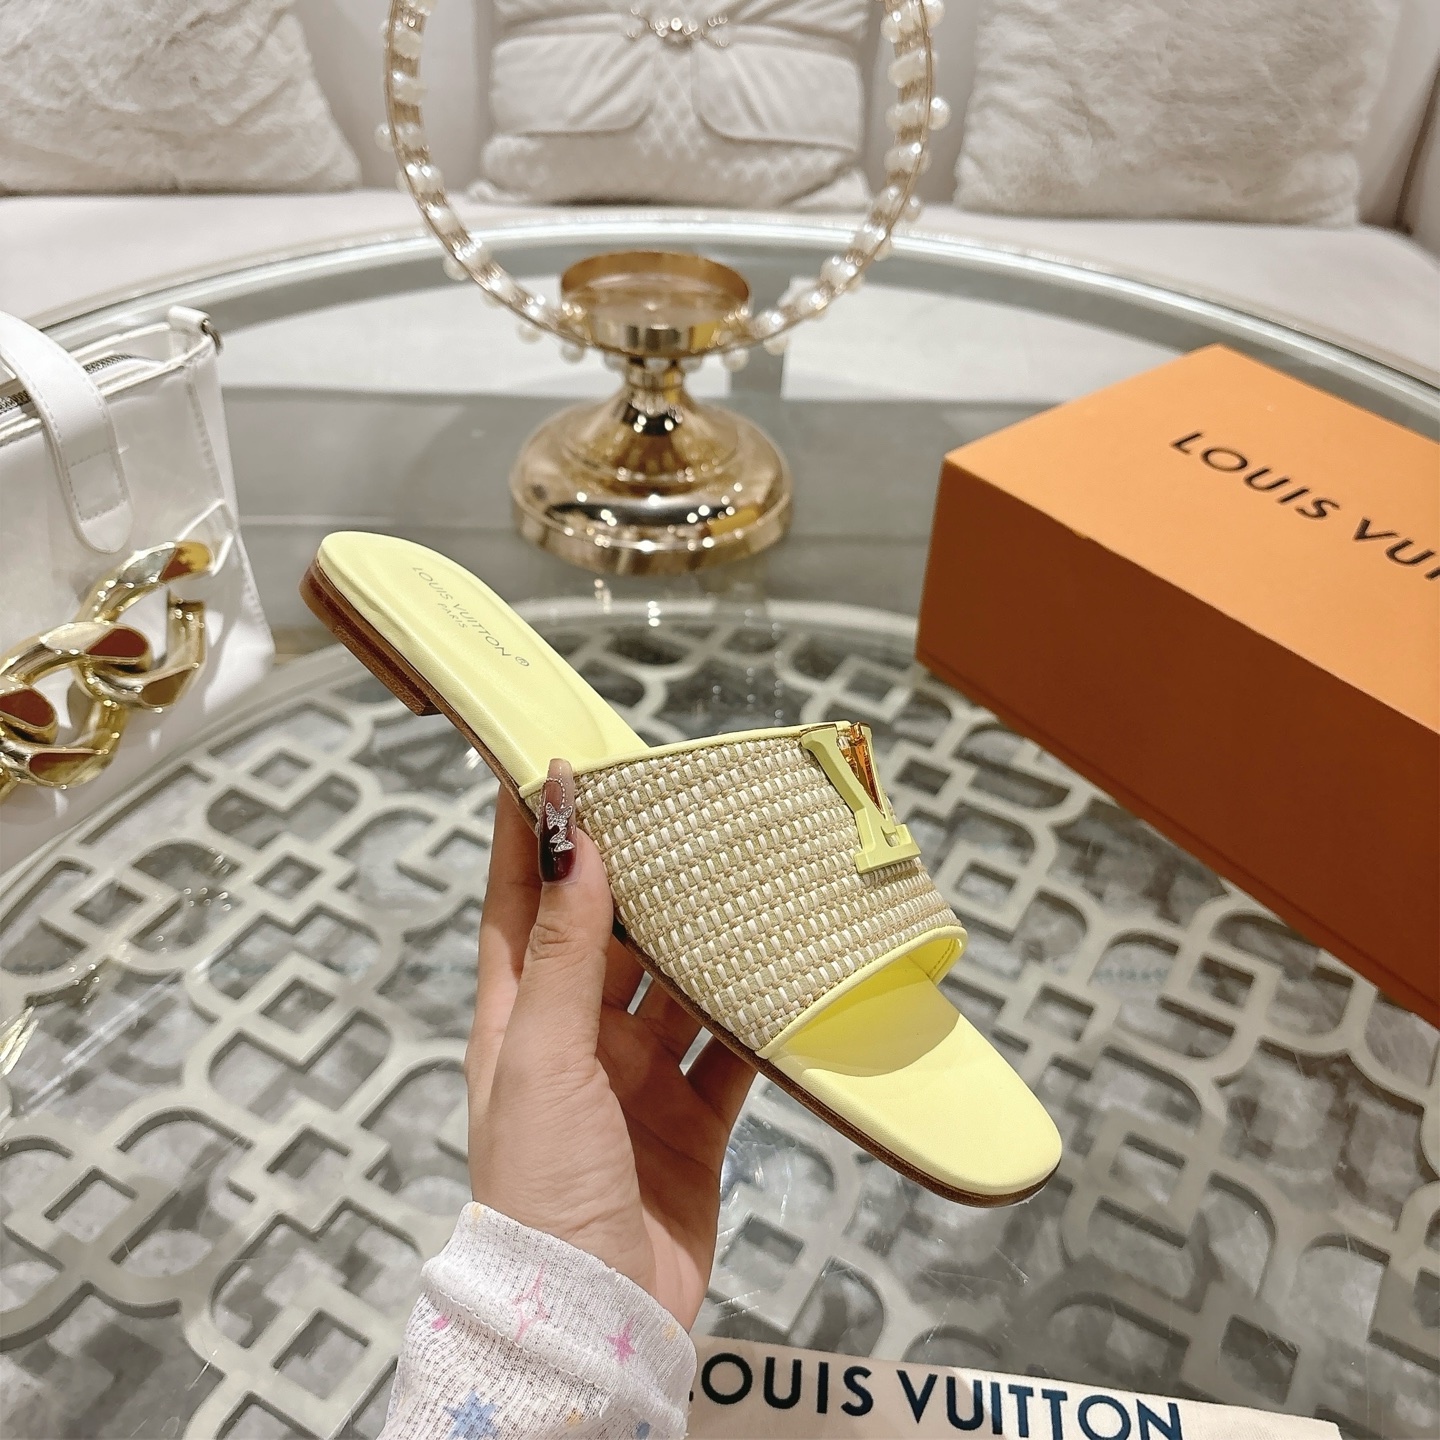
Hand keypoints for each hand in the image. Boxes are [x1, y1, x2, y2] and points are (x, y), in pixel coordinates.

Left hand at [464, 759, 754, 1327]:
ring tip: (740, 878)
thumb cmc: (537, 1189)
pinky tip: (782, 976)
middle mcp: (576, 1041)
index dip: (533, 837)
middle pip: (606, 937)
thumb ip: (563, 954)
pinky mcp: (691, 1120)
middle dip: (636, 878)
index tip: (553, 766)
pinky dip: (753, 1016)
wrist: (595, 1319)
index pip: (519, 905)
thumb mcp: (541, 1057)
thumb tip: (576, 847)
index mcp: (517, 1020)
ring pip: (674, 986)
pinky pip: (728, 1050)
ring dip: (702, 941)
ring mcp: (637, 1079)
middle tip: (675, 811)